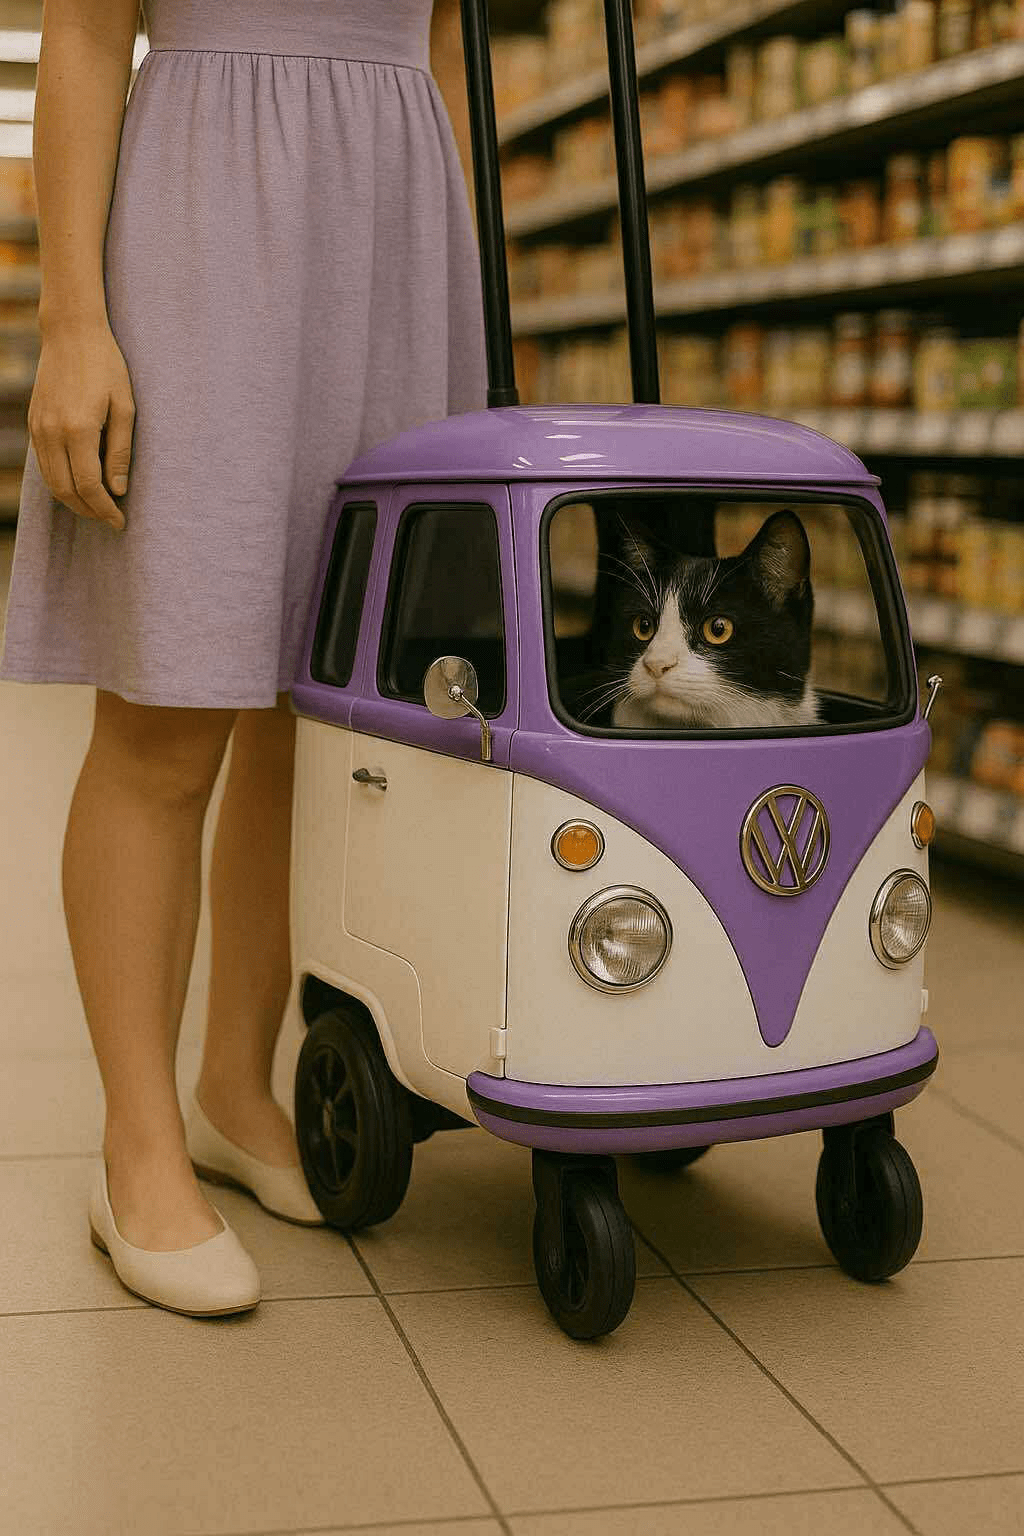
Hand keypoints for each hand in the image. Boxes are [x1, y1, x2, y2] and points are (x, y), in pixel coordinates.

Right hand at [28, 316, 135, 530]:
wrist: (71, 334)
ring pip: (51, 481)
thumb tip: (118, 490)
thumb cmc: (106, 367)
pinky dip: (60, 481)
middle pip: (66, 491)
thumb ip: (120, 451)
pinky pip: (44, 465)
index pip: (90, 486)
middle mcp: (52, 432)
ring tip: (97, 506)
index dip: (105, 510)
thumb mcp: (125, 407)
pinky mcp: (33, 423)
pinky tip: (80, 484)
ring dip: (73, 500)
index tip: (120, 522)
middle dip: (89, 511)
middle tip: (111, 518)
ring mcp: (38, 428)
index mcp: (79, 429)